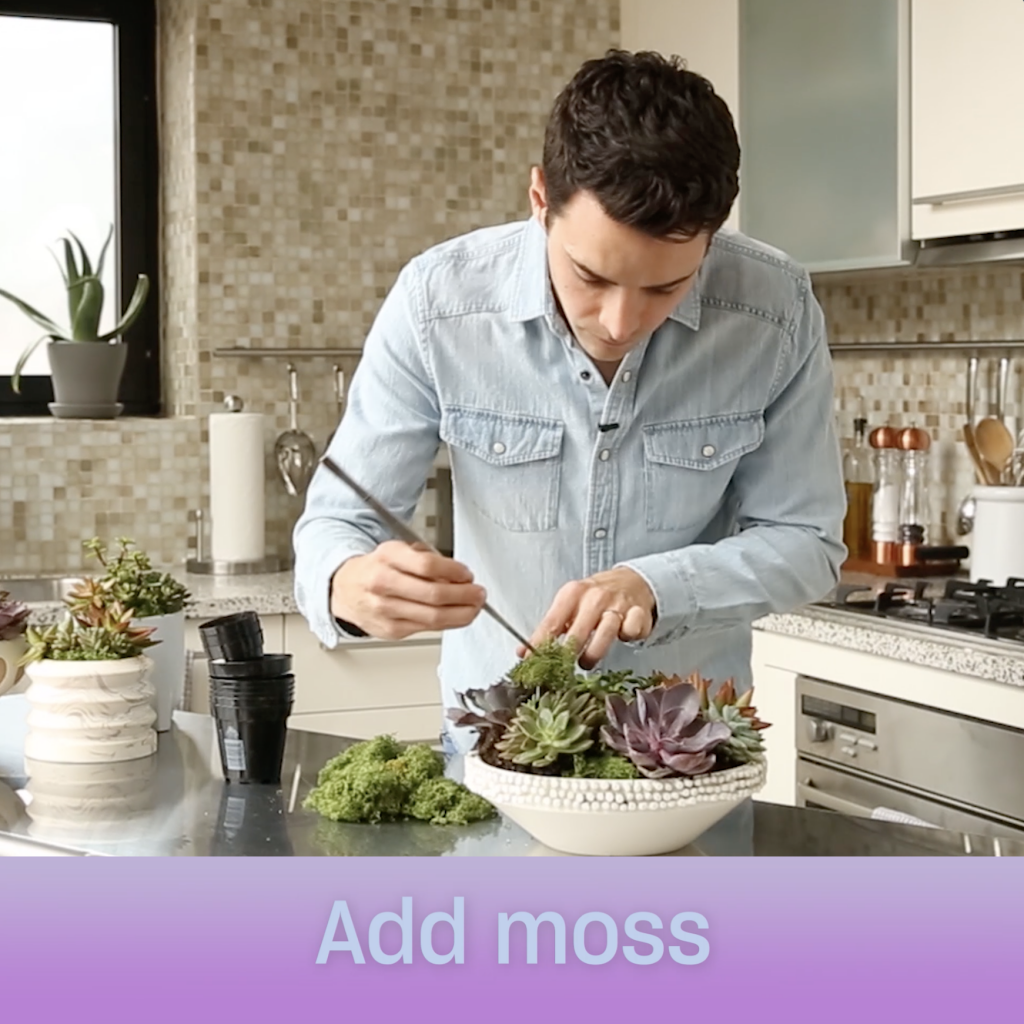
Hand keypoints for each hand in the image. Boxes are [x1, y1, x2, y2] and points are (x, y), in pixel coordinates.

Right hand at [330, 540, 486, 640]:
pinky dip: (447, 623)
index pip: (427, 566)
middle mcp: (383, 584)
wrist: (346, 588)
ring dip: (462, 614)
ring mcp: (385, 610)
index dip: (454, 572)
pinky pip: (427, 629)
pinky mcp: (390, 630)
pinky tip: (456, 616)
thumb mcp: (399, 551)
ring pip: (433, 617)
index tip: (468, 575)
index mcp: (387, 557)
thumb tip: (458, 576)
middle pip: (433, 595)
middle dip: (464, 596)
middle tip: (478, 594)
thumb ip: (427, 559)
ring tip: (473, 607)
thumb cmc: (376, 568)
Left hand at [519, 567, 656, 668]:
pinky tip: (622, 638)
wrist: (631, 581)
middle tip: (562, 667)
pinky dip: (627, 638)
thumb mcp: (570, 605)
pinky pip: (631, 631)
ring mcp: (618, 604)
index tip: (530, 660)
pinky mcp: (638, 613)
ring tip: (586, 662)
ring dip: (594, 653)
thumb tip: (523, 653)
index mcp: (573, 593)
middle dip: (568, 654)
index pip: (552, 622)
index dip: (540, 644)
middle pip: (578, 631)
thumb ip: (550, 628)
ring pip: (605, 633)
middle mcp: (595, 597)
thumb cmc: (595, 597)